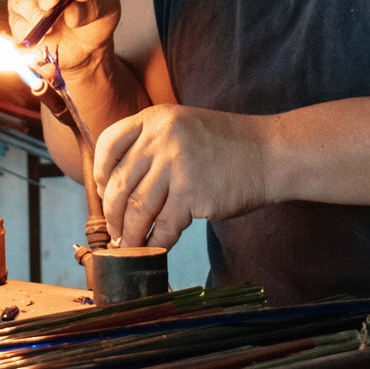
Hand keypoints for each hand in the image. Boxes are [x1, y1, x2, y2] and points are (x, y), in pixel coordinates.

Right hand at [7, 0, 119, 75]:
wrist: (83, 44)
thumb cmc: (94, 12)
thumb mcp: (106, 7)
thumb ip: (93, 6)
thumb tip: (71, 15)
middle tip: (53, 2)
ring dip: (35, 12)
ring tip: (52, 27)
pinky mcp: (16, 16)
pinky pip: (17, 22)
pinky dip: (30, 32)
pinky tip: (45, 38)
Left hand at [93, 105, 270, 249]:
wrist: (270, 154)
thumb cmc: (227, 146)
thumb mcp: (183, 127)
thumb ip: (152, 145)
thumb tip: (116, 185)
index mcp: (156, 118)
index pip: (109, 143)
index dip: (99, 172)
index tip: (101, 191)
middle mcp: (161, 138)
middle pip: (118, 182)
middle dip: (112, 214)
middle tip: (115, 231)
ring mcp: (176, 165)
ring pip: (137, 209)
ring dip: (130, 235)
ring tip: (129, 246)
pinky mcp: (192, 194)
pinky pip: (163, 227)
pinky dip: (155, 244)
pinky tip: (154, 249)